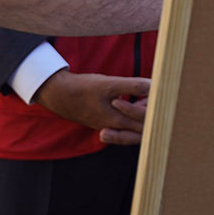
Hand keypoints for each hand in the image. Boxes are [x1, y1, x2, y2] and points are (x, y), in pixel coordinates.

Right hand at [33, 70, 150, 144]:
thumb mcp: (108, 84)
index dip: (155, 107)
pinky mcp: (104, 121)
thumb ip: (132, 85)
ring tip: (144, 99)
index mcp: (118, 121)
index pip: (147, 122)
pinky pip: (124, 125)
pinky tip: (134, 101)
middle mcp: (115, 128)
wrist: (58, 94)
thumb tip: (153, 85)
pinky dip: (132, 115)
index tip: (155, 91)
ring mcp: (109, 126)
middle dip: (151, 113)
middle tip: (153, 96)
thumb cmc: (83, 89)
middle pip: (142, 130)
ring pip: (133, 129)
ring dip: (141, 115)